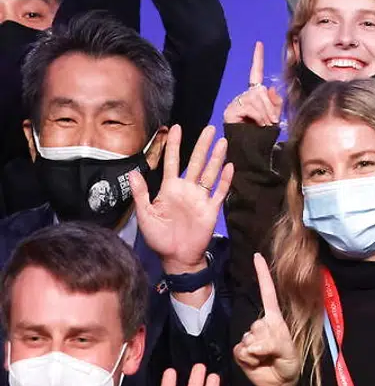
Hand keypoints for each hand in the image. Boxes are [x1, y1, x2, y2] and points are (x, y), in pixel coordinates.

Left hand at [131, 126, 233, 276]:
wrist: (177, 257)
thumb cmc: (159, 237)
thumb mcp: (145, 215)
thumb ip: (140, 194)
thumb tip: (133, 172)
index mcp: (170, 188)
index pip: (173, 162)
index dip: (175, 145)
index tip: (177, 128)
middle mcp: (187, 189)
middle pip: (197, 162)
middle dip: (202, 145)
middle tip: (209, 128)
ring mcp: (201, 198)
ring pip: (210, 173)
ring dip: (217, 158)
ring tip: (223, 141)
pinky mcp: (211, 208)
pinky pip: (220, 191)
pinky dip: (225, 180)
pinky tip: (230, 167)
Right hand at [223, 42, 282, 125]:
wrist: (252, 148)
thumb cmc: (263, 132)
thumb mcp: (274, 115)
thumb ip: (276, 101)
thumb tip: (269, 88)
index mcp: (255, 94)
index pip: (256, 73)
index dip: (257, 58)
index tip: (259, 44)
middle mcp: (244, 95)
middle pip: (261, 91)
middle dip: (270, 107)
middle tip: (271, 121)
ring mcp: (236, 102)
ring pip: (257, 99)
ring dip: (266, 114)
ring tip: (265, 124)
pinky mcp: (231, 110)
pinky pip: (250, 107)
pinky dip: (259, 116)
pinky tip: (257, 124)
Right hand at [234, 254, 301, 385]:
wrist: (279, 382)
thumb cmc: (288, 362)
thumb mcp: (287, 350)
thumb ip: (272, 343)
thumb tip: (253, 344)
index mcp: (274, 318)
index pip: (267, 292)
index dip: (262, 274)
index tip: (257, 256)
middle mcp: (260, 325)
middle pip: (257, 325)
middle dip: (267, 340)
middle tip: (275, 351)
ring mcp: (249, 337)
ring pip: (249, 339)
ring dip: (259, 352)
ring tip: (267, 357)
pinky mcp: (240, 351)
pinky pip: (241, 351)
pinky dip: (249, 359)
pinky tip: (257, 362)